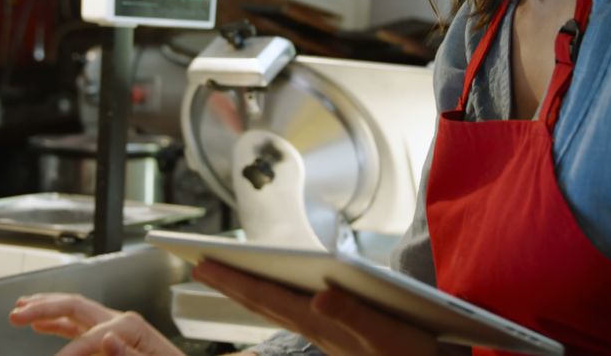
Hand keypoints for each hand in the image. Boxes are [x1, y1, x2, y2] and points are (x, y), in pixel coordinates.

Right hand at [9, 292, 185, 355]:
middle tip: (17, 314)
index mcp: (130, 326)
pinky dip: (56, 323)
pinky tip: (41, 326)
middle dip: (44, 307)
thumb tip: (106, 337)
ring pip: (72, 311)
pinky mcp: (110, 338)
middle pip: (75, 306)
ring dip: (45, 308)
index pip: (88, 336)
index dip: (69, 353)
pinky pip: (77, 326)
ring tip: (20, 310)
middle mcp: (120, 321)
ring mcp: (113, 327)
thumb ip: (130, 355)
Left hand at [192, 260, 439, 355]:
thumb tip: (319, 292)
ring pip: (276, 308)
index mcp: (323, 324)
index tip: (203, 264)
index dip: (235, 280)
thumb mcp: (387, 333)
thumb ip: (353, 314)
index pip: (268, 297)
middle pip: (264, 302)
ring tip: (224, 274)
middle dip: (231, 282)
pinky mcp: (338, 335)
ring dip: (248, 290)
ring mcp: (326, 334)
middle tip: (198, 264)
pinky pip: (293, 312)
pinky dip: (273, 298)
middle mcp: (318, 329)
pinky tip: (272, 291)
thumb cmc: (412, 354)